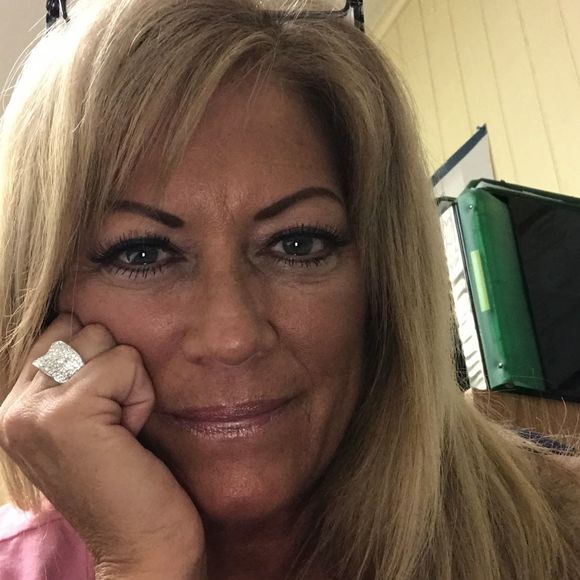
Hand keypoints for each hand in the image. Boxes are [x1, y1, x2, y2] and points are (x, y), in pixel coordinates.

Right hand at [0, 313, 205, 578]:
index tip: (105, 411)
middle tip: (115, 422)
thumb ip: (72, 378)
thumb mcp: (86, 424)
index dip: (98, 360)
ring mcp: (35, 410)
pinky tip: (131, 435)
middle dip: (114, 368)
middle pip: (84, 328)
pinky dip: (140, 396)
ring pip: (104, 340)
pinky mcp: (68, 414)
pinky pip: (125, 363)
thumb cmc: (125, 478)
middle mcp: (14, 407)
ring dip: (128, 381)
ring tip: (122, 428)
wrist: (140, 544)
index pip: (59, 330)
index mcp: (14, 407)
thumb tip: (89, 325)